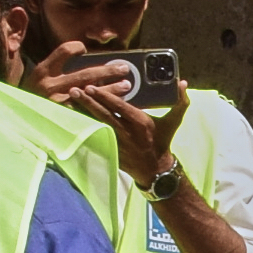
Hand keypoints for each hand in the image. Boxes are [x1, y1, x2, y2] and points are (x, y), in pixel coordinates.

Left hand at [56, 75, 173, 189]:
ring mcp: (117, 143)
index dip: (104, 97)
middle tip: (74, 90)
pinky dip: (83, 126)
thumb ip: (180, 102)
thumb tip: (183, 83)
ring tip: (69, 100)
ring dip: (82, 112)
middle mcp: (127, 133)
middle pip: (103, 114)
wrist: (155, 169)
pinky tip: (72, 117)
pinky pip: (94, 135)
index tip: (91, 87)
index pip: (120, 107)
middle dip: (88, 102)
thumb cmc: (162, 141)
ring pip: (96, 125)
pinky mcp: (110, 150)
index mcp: (141, 123)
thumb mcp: (173, 122)